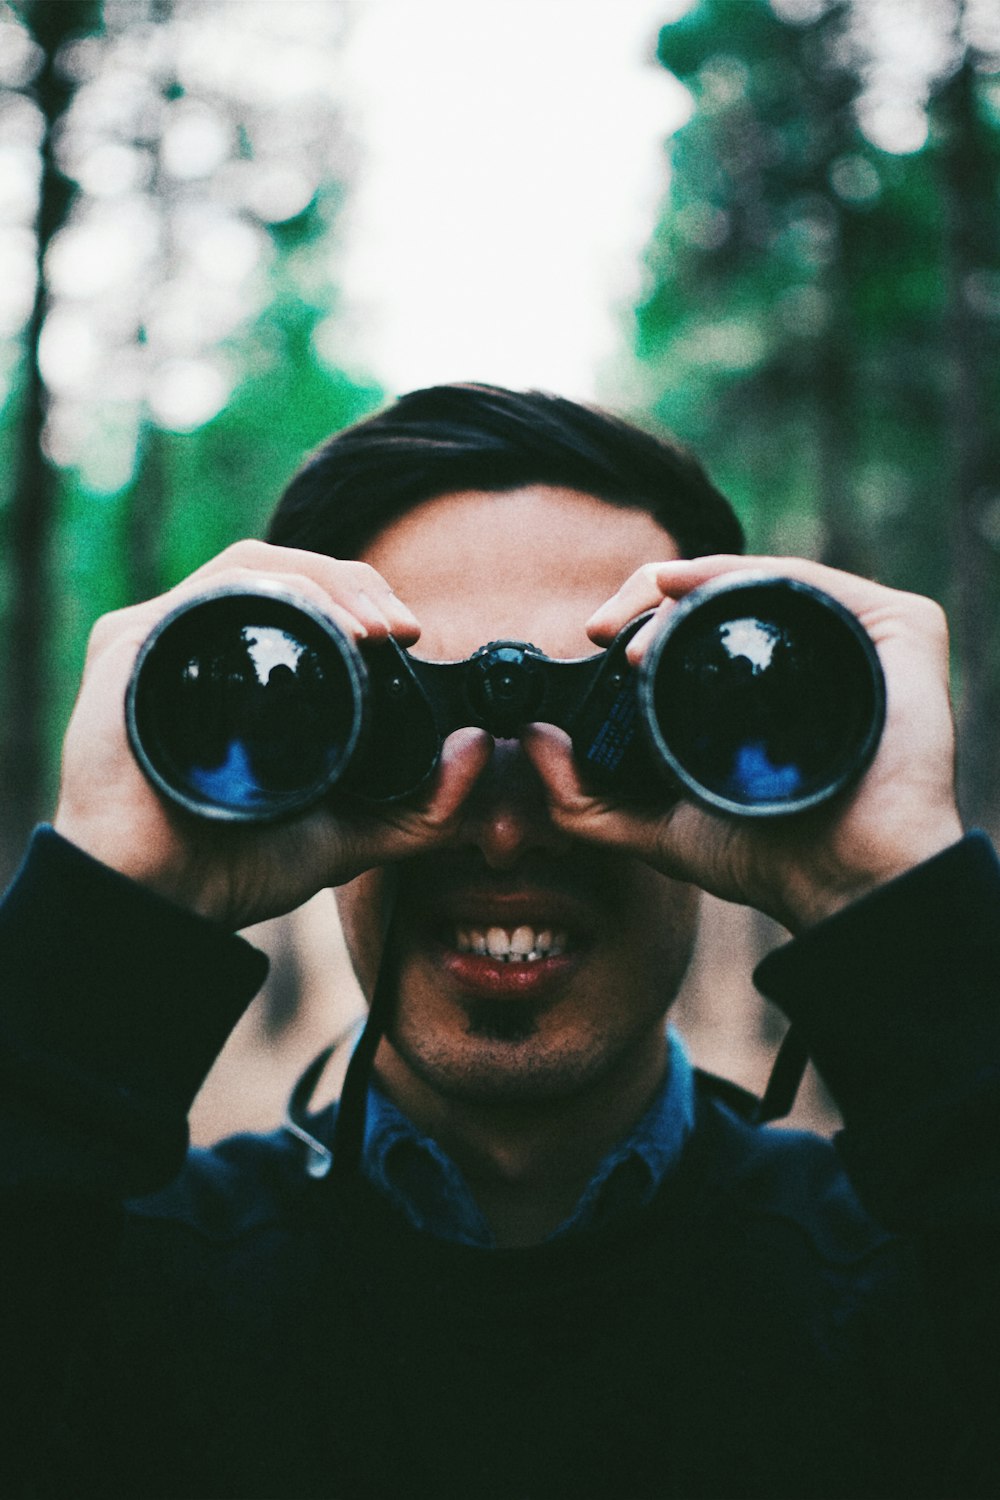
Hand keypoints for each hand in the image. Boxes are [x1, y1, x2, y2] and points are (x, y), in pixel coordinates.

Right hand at [54, 541, 490, 928]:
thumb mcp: (349, 834)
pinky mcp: (127, 645)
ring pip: (252, 566)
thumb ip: (422, 808)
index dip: (365, 597)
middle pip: (285, 569)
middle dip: (356, 584)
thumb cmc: (236, 864)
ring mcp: (160, 638)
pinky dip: (276, 593)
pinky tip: (321, 625)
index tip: (412, 634)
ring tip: (374, 628)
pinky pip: (208, 593)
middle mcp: (199, 642)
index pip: (308, 596)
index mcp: (242, 668)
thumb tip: (479, 748)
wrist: (160, 901)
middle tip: (402, 629)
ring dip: (326, 582)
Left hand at [524, 555, 963, 932]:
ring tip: (635, 632)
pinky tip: (687, 591)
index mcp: (763, 681)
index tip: (592, 637)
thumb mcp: (655, 826)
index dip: (638, 616)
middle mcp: (811, 649)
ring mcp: (856, 634)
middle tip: (603, 631)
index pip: (696, 620)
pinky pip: (809, 580)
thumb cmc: (766, 856)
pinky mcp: (899, 627)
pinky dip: (739, 574)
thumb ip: (583, 800)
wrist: (842, 880)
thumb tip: (528, 741)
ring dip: (683, 588)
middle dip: (646, 597)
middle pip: (721, 590)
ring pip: (758, 578)